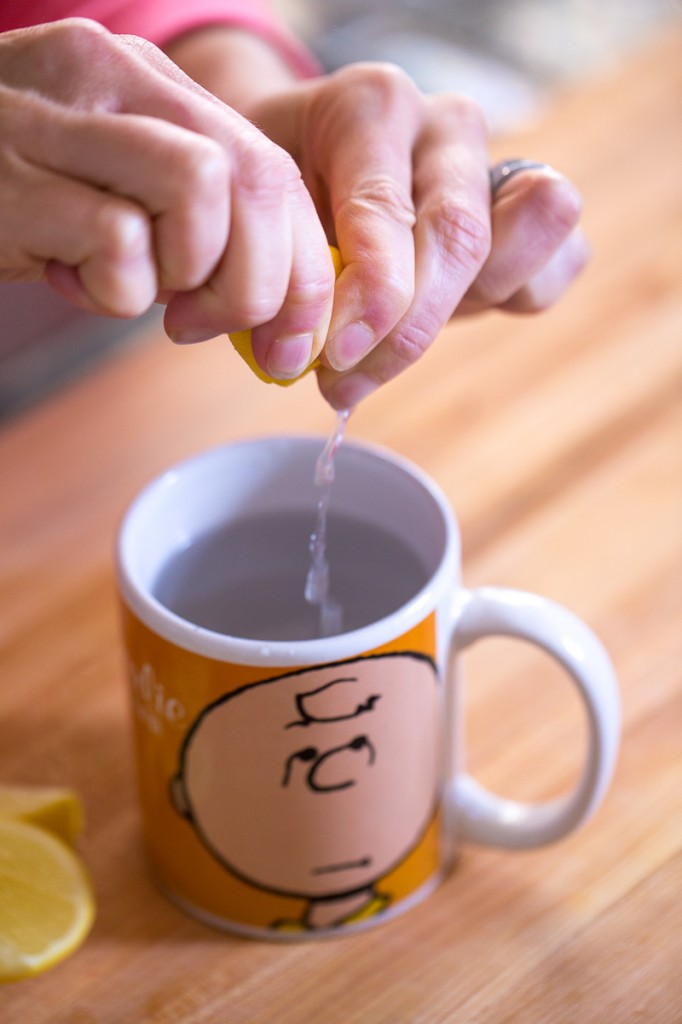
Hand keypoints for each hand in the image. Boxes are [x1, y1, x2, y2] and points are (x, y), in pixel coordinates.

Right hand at [0, 19, 335, 377]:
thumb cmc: (15, 192)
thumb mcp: (114, 187)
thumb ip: (193, 222)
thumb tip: (281, 311)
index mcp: (147, 80)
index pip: (271, 165)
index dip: (304, 265)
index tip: (293, 337)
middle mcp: (110, 76)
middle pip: (254, 176)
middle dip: (263, 282)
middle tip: (209, 323)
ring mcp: (56, 120)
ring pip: (198, 188)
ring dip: (189, 273)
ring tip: (137, 289)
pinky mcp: (10, 181)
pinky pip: (117, 239)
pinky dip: (116, 290)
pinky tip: (73, 281)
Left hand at [244, 63, 588, 407]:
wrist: (311, 166)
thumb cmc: (287, 200)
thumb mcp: (269, 220)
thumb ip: (290, 269)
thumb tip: (294, 359)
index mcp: (370, 108)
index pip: (384, 212)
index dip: (365, 300)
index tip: (330, 361)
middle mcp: (443, 123)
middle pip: (460, 234)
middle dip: (407, 328)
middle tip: (345, 383)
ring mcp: (497, 157)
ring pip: (536, 223)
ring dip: (470, 303)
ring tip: (393, 349)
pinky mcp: (531, 204)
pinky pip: (563, 256)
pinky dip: (520, 294)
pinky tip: (454, 317)